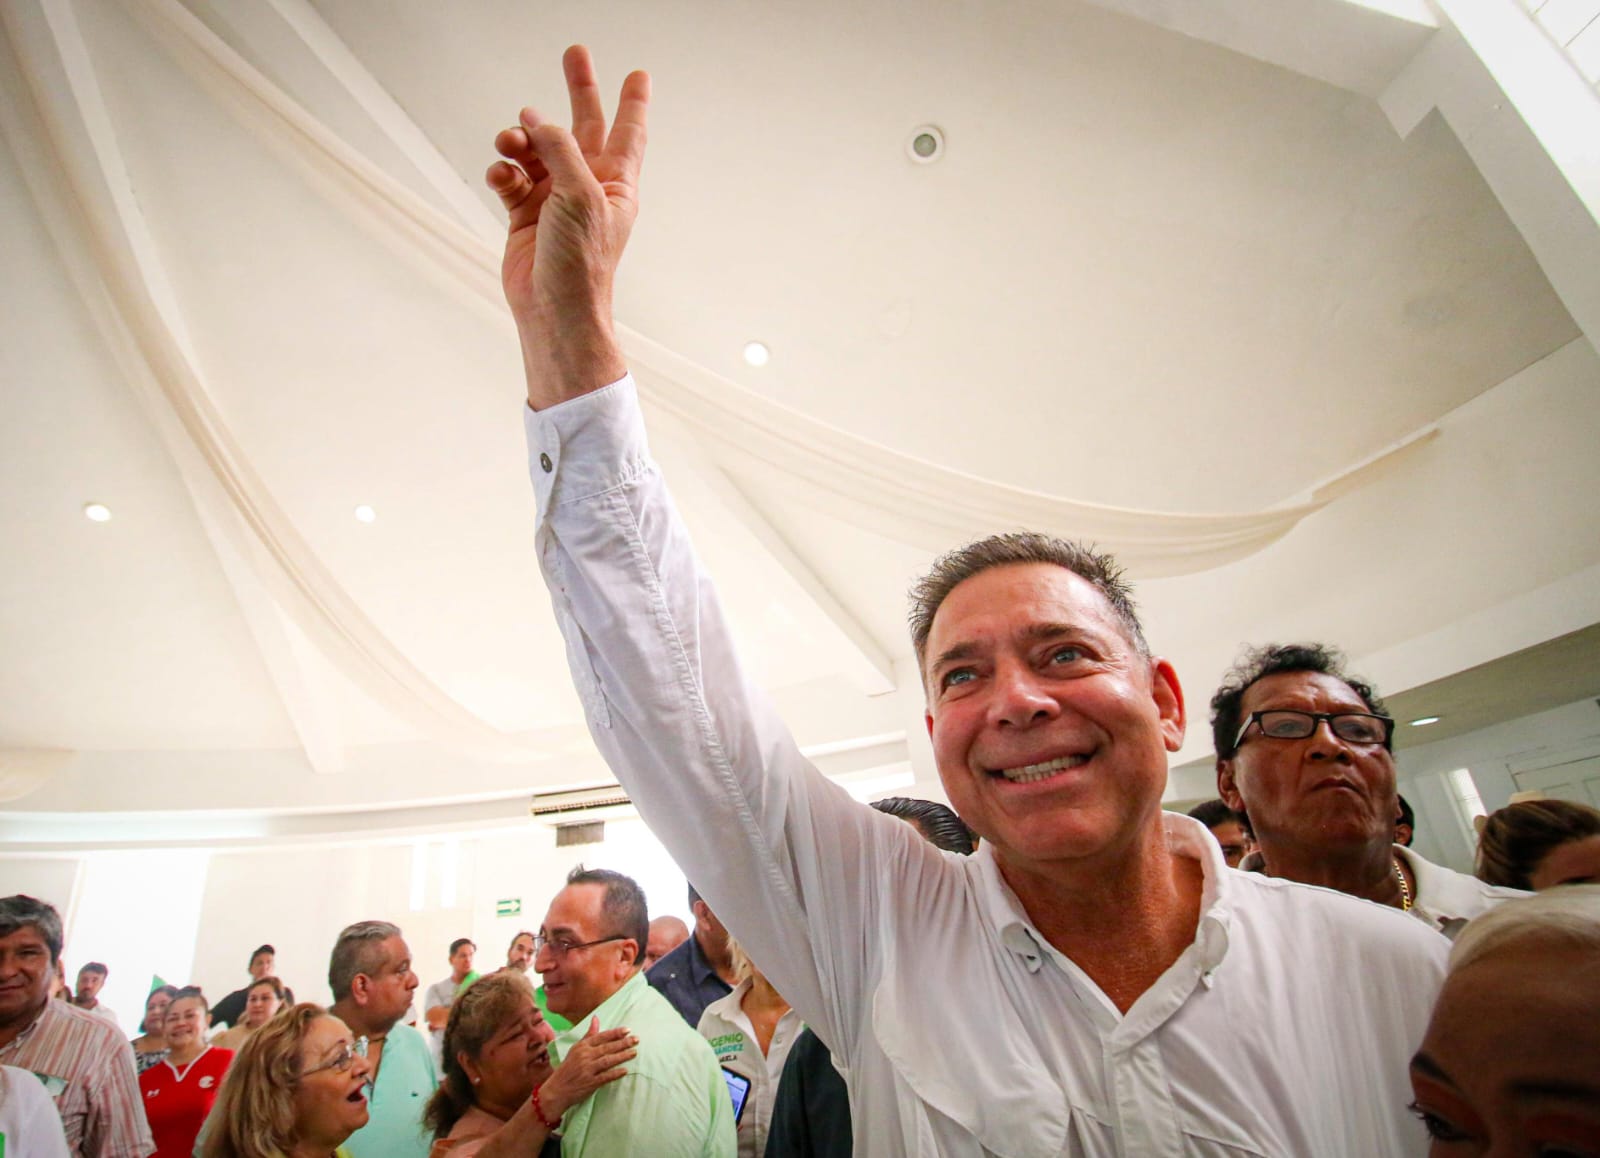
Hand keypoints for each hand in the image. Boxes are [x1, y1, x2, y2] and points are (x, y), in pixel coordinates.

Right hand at [487, 45, 649, 408]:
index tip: (639, 74)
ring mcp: (554, 199)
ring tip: (509, 142)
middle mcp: (586, 186)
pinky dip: (502, 171)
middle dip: (578, 91)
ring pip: (536, 149)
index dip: (633, 102)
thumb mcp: (580, 195)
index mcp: (615, 183)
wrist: (554, 308)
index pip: (628, 132)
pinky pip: (511, 177)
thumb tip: (538, 120)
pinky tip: (500, 175)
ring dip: (520, 139)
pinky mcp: (525, 213)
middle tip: (575, 54)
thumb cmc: (581, 261)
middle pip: (581, 127)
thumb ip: (561, 150)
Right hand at [536, 1017, 637, 1120]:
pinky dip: (615, 1073)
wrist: (557, 1089)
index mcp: (582, 1046)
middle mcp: (585, 1056)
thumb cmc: (568, 1067)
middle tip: (636, 1039)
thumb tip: (596, 1018)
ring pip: (608, 1061)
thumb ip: (589, 1035)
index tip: (627, 1030)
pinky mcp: (590, 1083)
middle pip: (607, 1048)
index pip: (601, 1037)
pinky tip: (625, 1070)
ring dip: (622, 1056)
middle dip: (623, 1043)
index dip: (615, 1033)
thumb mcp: (576, 1049)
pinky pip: (605, 1077)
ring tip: (634, 1052)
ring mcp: (587, 1070)